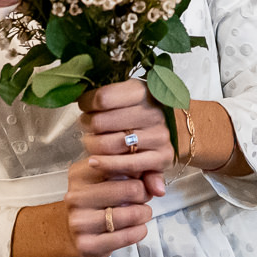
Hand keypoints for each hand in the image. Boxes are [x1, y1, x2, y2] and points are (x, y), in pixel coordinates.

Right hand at [63, 134, 155, 256]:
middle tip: (143, 198)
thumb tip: (156, 185)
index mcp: (79, 174)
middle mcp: (75, 196)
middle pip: (131, 189)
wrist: (72, 234)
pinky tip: (138, 228)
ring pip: (131, 214)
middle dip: (144, 194)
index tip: (139, 177)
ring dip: (144, 214)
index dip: (137, 172)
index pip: (119, 165)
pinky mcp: (87, 244)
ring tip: (142, 213)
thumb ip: (133, 173)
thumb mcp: (107, 179)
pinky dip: (139, 231)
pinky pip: (127, 236)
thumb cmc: (95, 202)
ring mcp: (79, 221)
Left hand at [78, 80, 174, 198]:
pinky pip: (125, 164)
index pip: (102, 98)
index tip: (84, 106)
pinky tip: (93, 162)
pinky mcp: (161, 158)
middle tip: (86, 126)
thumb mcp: (130, 94)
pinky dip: (106, 164)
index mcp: (142, 91)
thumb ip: (106, 95)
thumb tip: (77, 96)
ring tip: (91, 141)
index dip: (86, 104)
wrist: (180, 127)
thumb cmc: (143, 109)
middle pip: (100, 122)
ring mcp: (158, 136)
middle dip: (87, 125)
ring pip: (108, 145)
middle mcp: (152, 113)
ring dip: (92, 145)